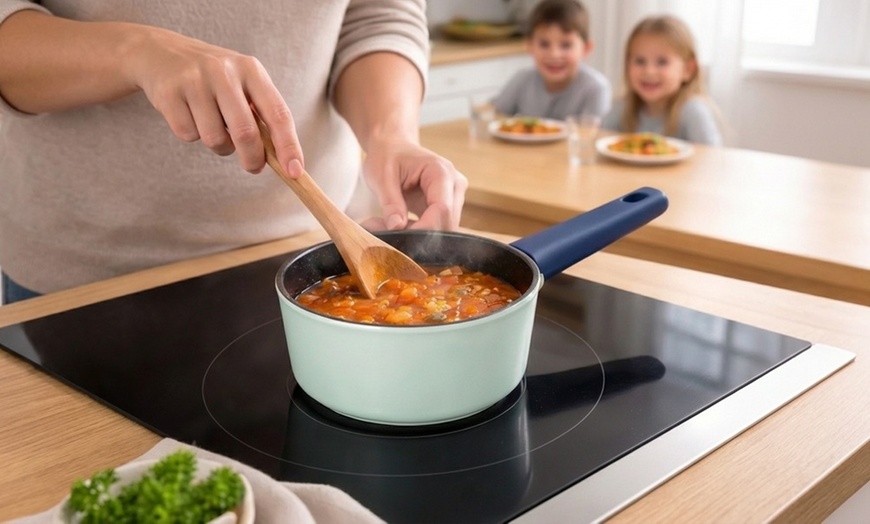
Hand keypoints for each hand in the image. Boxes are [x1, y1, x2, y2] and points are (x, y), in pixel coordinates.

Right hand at [124, 26, 303, 174]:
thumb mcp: (241, 83)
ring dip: (219, 145)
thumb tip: (281, 159)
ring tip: (214, 126)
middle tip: (253, 167)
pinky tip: (189, 115)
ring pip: (215, 139)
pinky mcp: (169, 93)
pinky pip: (188, 135)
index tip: (295, 172)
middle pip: (246, 133)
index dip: (289, 146)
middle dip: (253, 158)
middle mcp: (224, 72)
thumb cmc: (213, 79)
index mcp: (251, 70)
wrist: (159, 52)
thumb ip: (260, 115)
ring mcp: (194, 81)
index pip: (278, 113)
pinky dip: (191, 135)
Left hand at [360, 140, 467, 230]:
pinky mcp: (448, 206)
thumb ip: (390, 203)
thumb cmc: (388, 156)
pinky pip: (438, 227)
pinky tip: (399, 224)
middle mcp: (455, 185)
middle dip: (420, 235)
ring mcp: (454, 197)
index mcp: (441, 172)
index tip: (401, 239)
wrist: (394, 147)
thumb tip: (397, 227)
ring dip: (417, 235)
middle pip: (447, 223)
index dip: (424, 229)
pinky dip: (418, 231)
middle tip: (387, 234)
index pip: (442, 209)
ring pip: (443, 229)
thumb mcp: (381, 177)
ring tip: (388, 225)